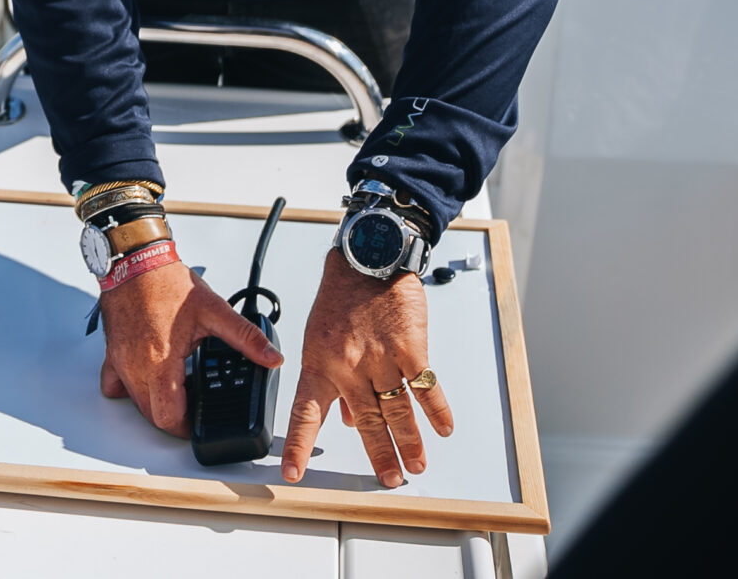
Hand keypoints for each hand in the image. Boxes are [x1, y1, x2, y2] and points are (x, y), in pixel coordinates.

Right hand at [97, 259, 282, 436]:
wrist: (135, 261)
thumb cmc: (166, 282)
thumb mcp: (213, 310)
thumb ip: (245, 338)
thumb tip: (271, 357)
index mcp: (161, 361)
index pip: (168, 416)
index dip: (186, 426)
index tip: (198, 419)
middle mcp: (136, 366)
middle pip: (151, 416)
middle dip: (173, 417)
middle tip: (192, 403)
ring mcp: (121, 361)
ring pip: (135, 402)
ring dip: (155, 403)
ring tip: (176, 385)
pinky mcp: (112, 353)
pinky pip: (115, 386)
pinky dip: (131, 388)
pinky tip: (149, 375)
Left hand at [280, 249, 452, 486]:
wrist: (368, 257)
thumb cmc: (341, 296)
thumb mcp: (319, 337)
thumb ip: (331, 380)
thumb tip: (343, 420)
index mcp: (319, 364)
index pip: (304, 414)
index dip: (299, 446)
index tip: (294, 475)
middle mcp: (348, 366)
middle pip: (366, 423)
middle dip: (379, 456)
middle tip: (389, 479)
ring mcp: (380, 358)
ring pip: (397, 411)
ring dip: (410, 442)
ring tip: (416, 464)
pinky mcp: (410, 348)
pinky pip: (425, 387)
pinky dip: (436, 411)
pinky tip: (443, 429)